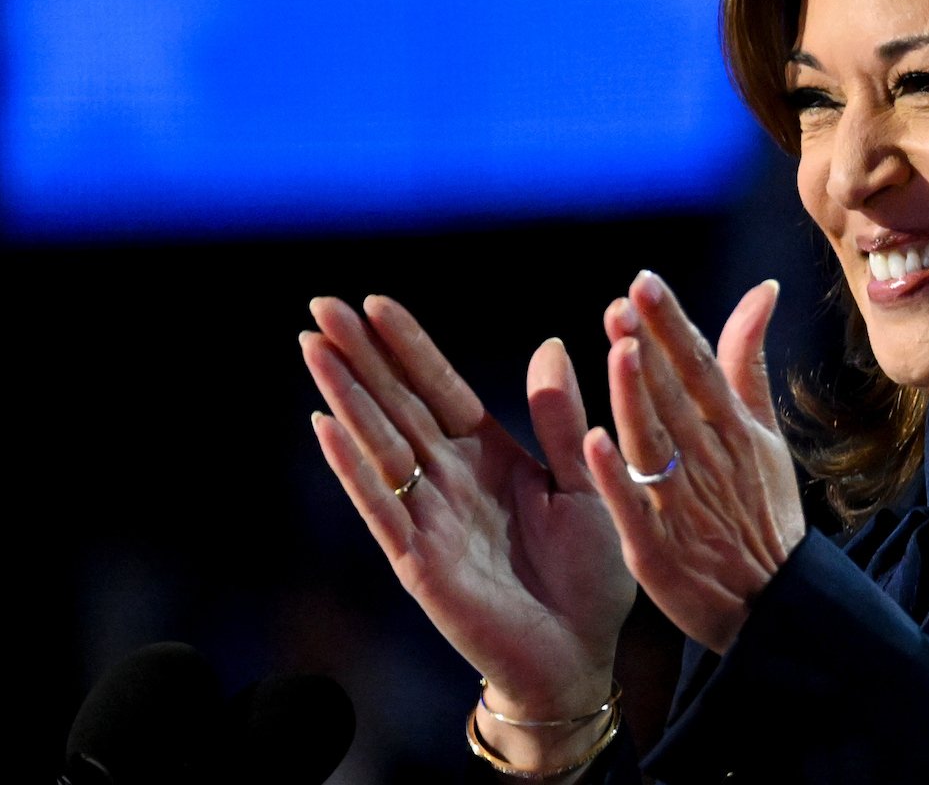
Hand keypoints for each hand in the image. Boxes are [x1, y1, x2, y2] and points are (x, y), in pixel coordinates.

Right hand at [299, 297, 634, 727]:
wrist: (580, 655)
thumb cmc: (587, 574)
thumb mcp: (585, 481)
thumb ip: (560, 419)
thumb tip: (551, 345)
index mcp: (489, 456)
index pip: (439, 388)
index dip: (408, 346)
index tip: (375, 301)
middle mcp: (450, 480)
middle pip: (397, 405)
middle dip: (359, 356)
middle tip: (320, 304)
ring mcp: (428, 519)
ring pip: (380, 445)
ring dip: (346, 397)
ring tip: (313, 348)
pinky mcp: (420, 562)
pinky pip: (382, 507)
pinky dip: (353, 467)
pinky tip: (324, 426)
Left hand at [583, 272, 805, 652]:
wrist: (776, 604)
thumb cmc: (765, 512)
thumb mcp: (765, 433)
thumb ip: (749, 362)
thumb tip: (762, 290)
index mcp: (734, 430)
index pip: (700, 366)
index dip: (672, 325)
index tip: (644, 283)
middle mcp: (709, 461)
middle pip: (675, 398)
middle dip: (651, 349)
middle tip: (622, 304)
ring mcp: (683, 506)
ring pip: (655, 444)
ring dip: (636, 398)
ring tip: (620, 351)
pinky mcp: (657, 551)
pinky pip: (634, 509)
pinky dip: (616, 477)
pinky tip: (594, 442)